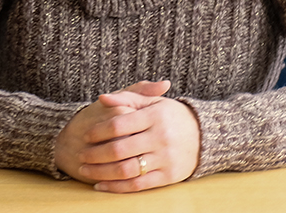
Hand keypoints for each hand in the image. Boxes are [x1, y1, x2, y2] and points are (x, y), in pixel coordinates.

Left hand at [53, 80, 200, 192]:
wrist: (204, 135)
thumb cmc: (172, 116)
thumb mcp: (153, 103)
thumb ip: (127, 98)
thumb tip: (103, 98)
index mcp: (155, 116)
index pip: (119, 124)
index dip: (99, 131)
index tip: (87, 135)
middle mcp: (160, 137)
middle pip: (119, 149)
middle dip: (95, 154)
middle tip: (82, 155)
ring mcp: (165, 158)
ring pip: (125, 169)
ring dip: (101, 172)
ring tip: (86, 170)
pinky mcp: (168, 176)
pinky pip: (137, 185)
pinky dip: (116, 187)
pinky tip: (101, 185)